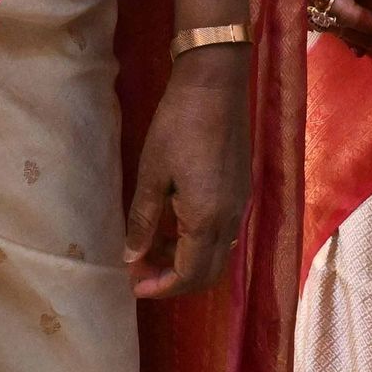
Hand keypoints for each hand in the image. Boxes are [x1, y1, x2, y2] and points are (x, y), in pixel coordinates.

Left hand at [125, 49, 249, 298]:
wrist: (215, 85)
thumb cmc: (178, 126)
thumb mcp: (151, 173)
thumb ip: (142, 220)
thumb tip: (131, 257)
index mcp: (207, 219)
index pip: (189, 275)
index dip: (161, 286)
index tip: (134, 285)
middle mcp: (231, 219)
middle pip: (208, 273)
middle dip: (174, 280)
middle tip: (141, 271)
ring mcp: (240, 205)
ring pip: (217, 253)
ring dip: (186, 260)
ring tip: (151, 248)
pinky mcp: (240, 190)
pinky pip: (222, 233)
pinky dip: (198, 241)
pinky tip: (173, 226)